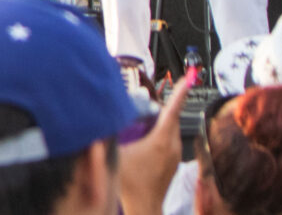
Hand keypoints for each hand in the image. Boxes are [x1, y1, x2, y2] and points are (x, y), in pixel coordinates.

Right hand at [118, 67, 192, 214]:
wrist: (145, 207)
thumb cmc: (131, 184)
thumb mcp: (114, 154)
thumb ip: (105, 135)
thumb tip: (95, 117)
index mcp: (161, 140)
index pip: (173, 110)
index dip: (180, 92)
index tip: (187, 78)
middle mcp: (172, 145)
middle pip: (171, 116)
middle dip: (161, 104)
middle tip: (147, 96)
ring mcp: (174, 155)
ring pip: (170, 128)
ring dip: (160, 119)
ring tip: (144, 115)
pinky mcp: (173, 162)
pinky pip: (169, 139)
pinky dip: (160, 132)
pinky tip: (145, 136)